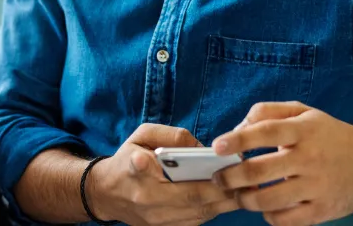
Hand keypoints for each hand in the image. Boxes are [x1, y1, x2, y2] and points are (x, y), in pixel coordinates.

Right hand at [88, 123, 239, 225]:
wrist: (106, 194)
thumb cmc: (127, 158)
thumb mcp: (141, 136)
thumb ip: (169, 135)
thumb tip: (200, 146)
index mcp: (135, 172)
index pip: (147, 170)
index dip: (171, 172)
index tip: (186, 164)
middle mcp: (147, 201)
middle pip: (191, 198)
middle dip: (221, 189)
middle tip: (245, 177)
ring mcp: (157, 220)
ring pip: (199, 213)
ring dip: (225, 202)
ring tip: (246, 188)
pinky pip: (197, 221)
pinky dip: (216, 209)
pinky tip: (230, 197)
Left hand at [210, 102, 352, 225]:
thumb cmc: (326, 134)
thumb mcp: (302, 112)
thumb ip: (267, 113)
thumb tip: (237, 129)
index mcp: (303, 130)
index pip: (265, 132)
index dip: (237, 140)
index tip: (217, 147)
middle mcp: (309, 158)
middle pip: (259, 171)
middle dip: (230, 177)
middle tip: (219, 178)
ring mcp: (317, 186)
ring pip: (268, 199)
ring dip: (244, 199)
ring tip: (238, 195)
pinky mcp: (322, 210)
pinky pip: (285, 220)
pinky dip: (268, 216)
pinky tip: (266, 206)